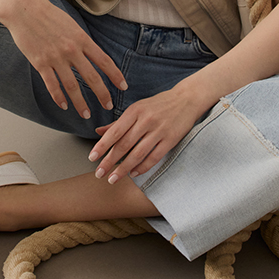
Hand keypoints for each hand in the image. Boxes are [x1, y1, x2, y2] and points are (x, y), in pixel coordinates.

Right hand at [0, 0, 126, 118]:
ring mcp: (55, 58)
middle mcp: (71, 50)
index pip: (104, 61)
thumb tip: (92, 53)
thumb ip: (81, 40)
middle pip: (92, 77)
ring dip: (80, 103)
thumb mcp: (71, 24)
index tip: (123, 86)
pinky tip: (63, 105)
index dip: (115, 76)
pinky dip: (58, 97)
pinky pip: (52, 85)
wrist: (22, 8)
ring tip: (86, 114)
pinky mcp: (40, 63)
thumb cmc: (47, 13)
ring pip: (72, 86)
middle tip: (109, 106)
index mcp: (82, 39)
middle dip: (102, 94)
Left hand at [89, 82, 219, 182]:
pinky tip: (133, 173)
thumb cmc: (159, 104)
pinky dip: (142, 167)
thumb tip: (98, 132)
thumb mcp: (137, 108)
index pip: (115, 132)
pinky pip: (154, 157)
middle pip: (124, 145)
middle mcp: (145, 120)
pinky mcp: (171, 139)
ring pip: (137, 154)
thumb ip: (118, 122)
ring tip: (113, 179)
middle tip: (99, 173)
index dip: (102, 146)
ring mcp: (159, 130)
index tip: (91, 158)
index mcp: (134, 111)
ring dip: (123, 169)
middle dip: (109, 161)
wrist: (187, 99)